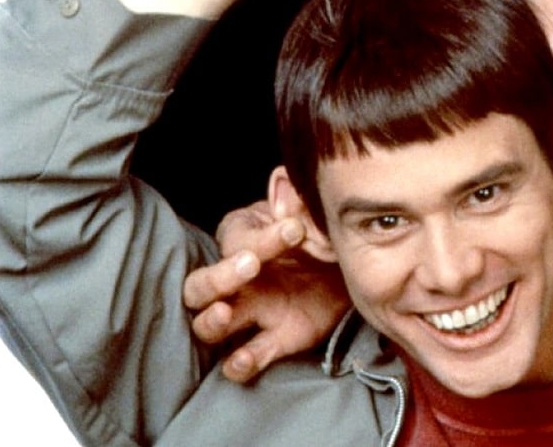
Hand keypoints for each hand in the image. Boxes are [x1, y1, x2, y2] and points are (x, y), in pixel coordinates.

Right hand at [183, 201, 349, 382]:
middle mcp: (236, 279)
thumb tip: (282, 188)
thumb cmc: (319, 230)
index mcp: (242, 236)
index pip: (236, 239)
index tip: (295, 229)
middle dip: (219, 277)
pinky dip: (240, 363)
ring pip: (208, 323)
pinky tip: (242, 361)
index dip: (262, 237)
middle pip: (200, 286)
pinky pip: (245, 358)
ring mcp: (251, 311)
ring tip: (225, 314)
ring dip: (211, 321)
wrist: (352, 266)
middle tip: (250, 265)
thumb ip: (297, 199)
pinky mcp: (274, 339)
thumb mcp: (313, 210)